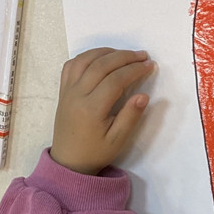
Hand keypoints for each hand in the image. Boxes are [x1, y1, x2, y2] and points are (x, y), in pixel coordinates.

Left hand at [50, 48, 156, 174]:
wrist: (69, 161)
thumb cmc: (95, 152)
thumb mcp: (118, 140)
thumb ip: (130, 117)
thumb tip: (144, 95)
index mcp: (92, 109)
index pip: (115, 80)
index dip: (134, 70)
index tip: (149, 65)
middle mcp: (77, 95)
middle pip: (100, 65)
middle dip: (124, 57)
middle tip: (142, 55)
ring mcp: (67, 91)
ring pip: (84, 60)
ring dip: (105, 52)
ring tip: (124, 54)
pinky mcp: (63, 90)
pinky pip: (72, 65)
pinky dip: (87, 56)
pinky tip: (101, 58)